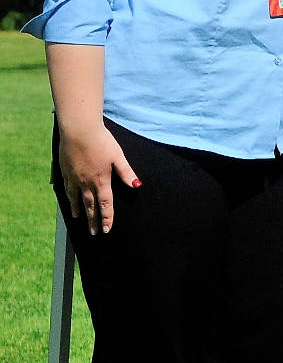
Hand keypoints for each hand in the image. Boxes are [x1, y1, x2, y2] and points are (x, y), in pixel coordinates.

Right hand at [57, 121, 139, 235]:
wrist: (78, 129)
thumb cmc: (101, 141)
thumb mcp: (118, 156)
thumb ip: (127, 173)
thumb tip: (137, 186)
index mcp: (101, 180)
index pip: (105, 204)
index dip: (106, 218)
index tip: (106, 230)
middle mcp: (86, 182)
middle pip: (89, 205)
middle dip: (92, 220)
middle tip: (93, 233)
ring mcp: (73, 177)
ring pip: (75, 197)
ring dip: (78, 209)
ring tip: (77, 218)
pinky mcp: (65, 169)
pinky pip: (65, 186)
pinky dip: (67, 195)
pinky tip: (67, 198)